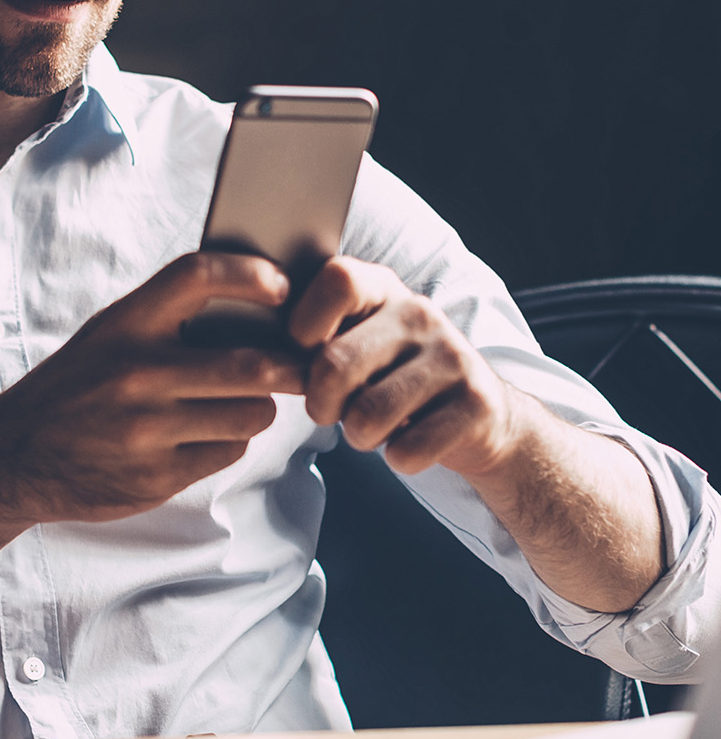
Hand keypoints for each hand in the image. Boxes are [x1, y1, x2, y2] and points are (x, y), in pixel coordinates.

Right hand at [0, 252, 304, 523]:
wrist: (9, 457)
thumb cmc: (73, 388)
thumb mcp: (107, 337)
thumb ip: (168, 319)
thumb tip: (262, 310)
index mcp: (124, 325)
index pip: (199, 276)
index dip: (252, 275)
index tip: (281, 288)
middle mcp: (136, 373)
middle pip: (253, 364)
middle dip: (288, 368)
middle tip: (297, 366)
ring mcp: (147, 429)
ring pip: (252, 414)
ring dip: (257, 410)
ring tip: (235, 405)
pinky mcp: (156, 476)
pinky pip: (228, 452)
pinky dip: (227, 443)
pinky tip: (198, 438)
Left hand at [289, 257, 521, 475]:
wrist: (479, 417)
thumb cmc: (391, 380)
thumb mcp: (354, 344)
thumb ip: (312, 340)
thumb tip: (260, 359)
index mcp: (383, 289)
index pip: (337, 279)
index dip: (305, 326)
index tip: (307, 358)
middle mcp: (420, 313)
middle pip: (335, 364)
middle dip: (321, 405)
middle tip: (331, 413)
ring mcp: (454, 356)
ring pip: (368, 415)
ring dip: (359, 437)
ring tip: (373, 428)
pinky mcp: (477, 403)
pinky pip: (408, 450)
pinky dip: (399, 459)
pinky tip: (409, 443)